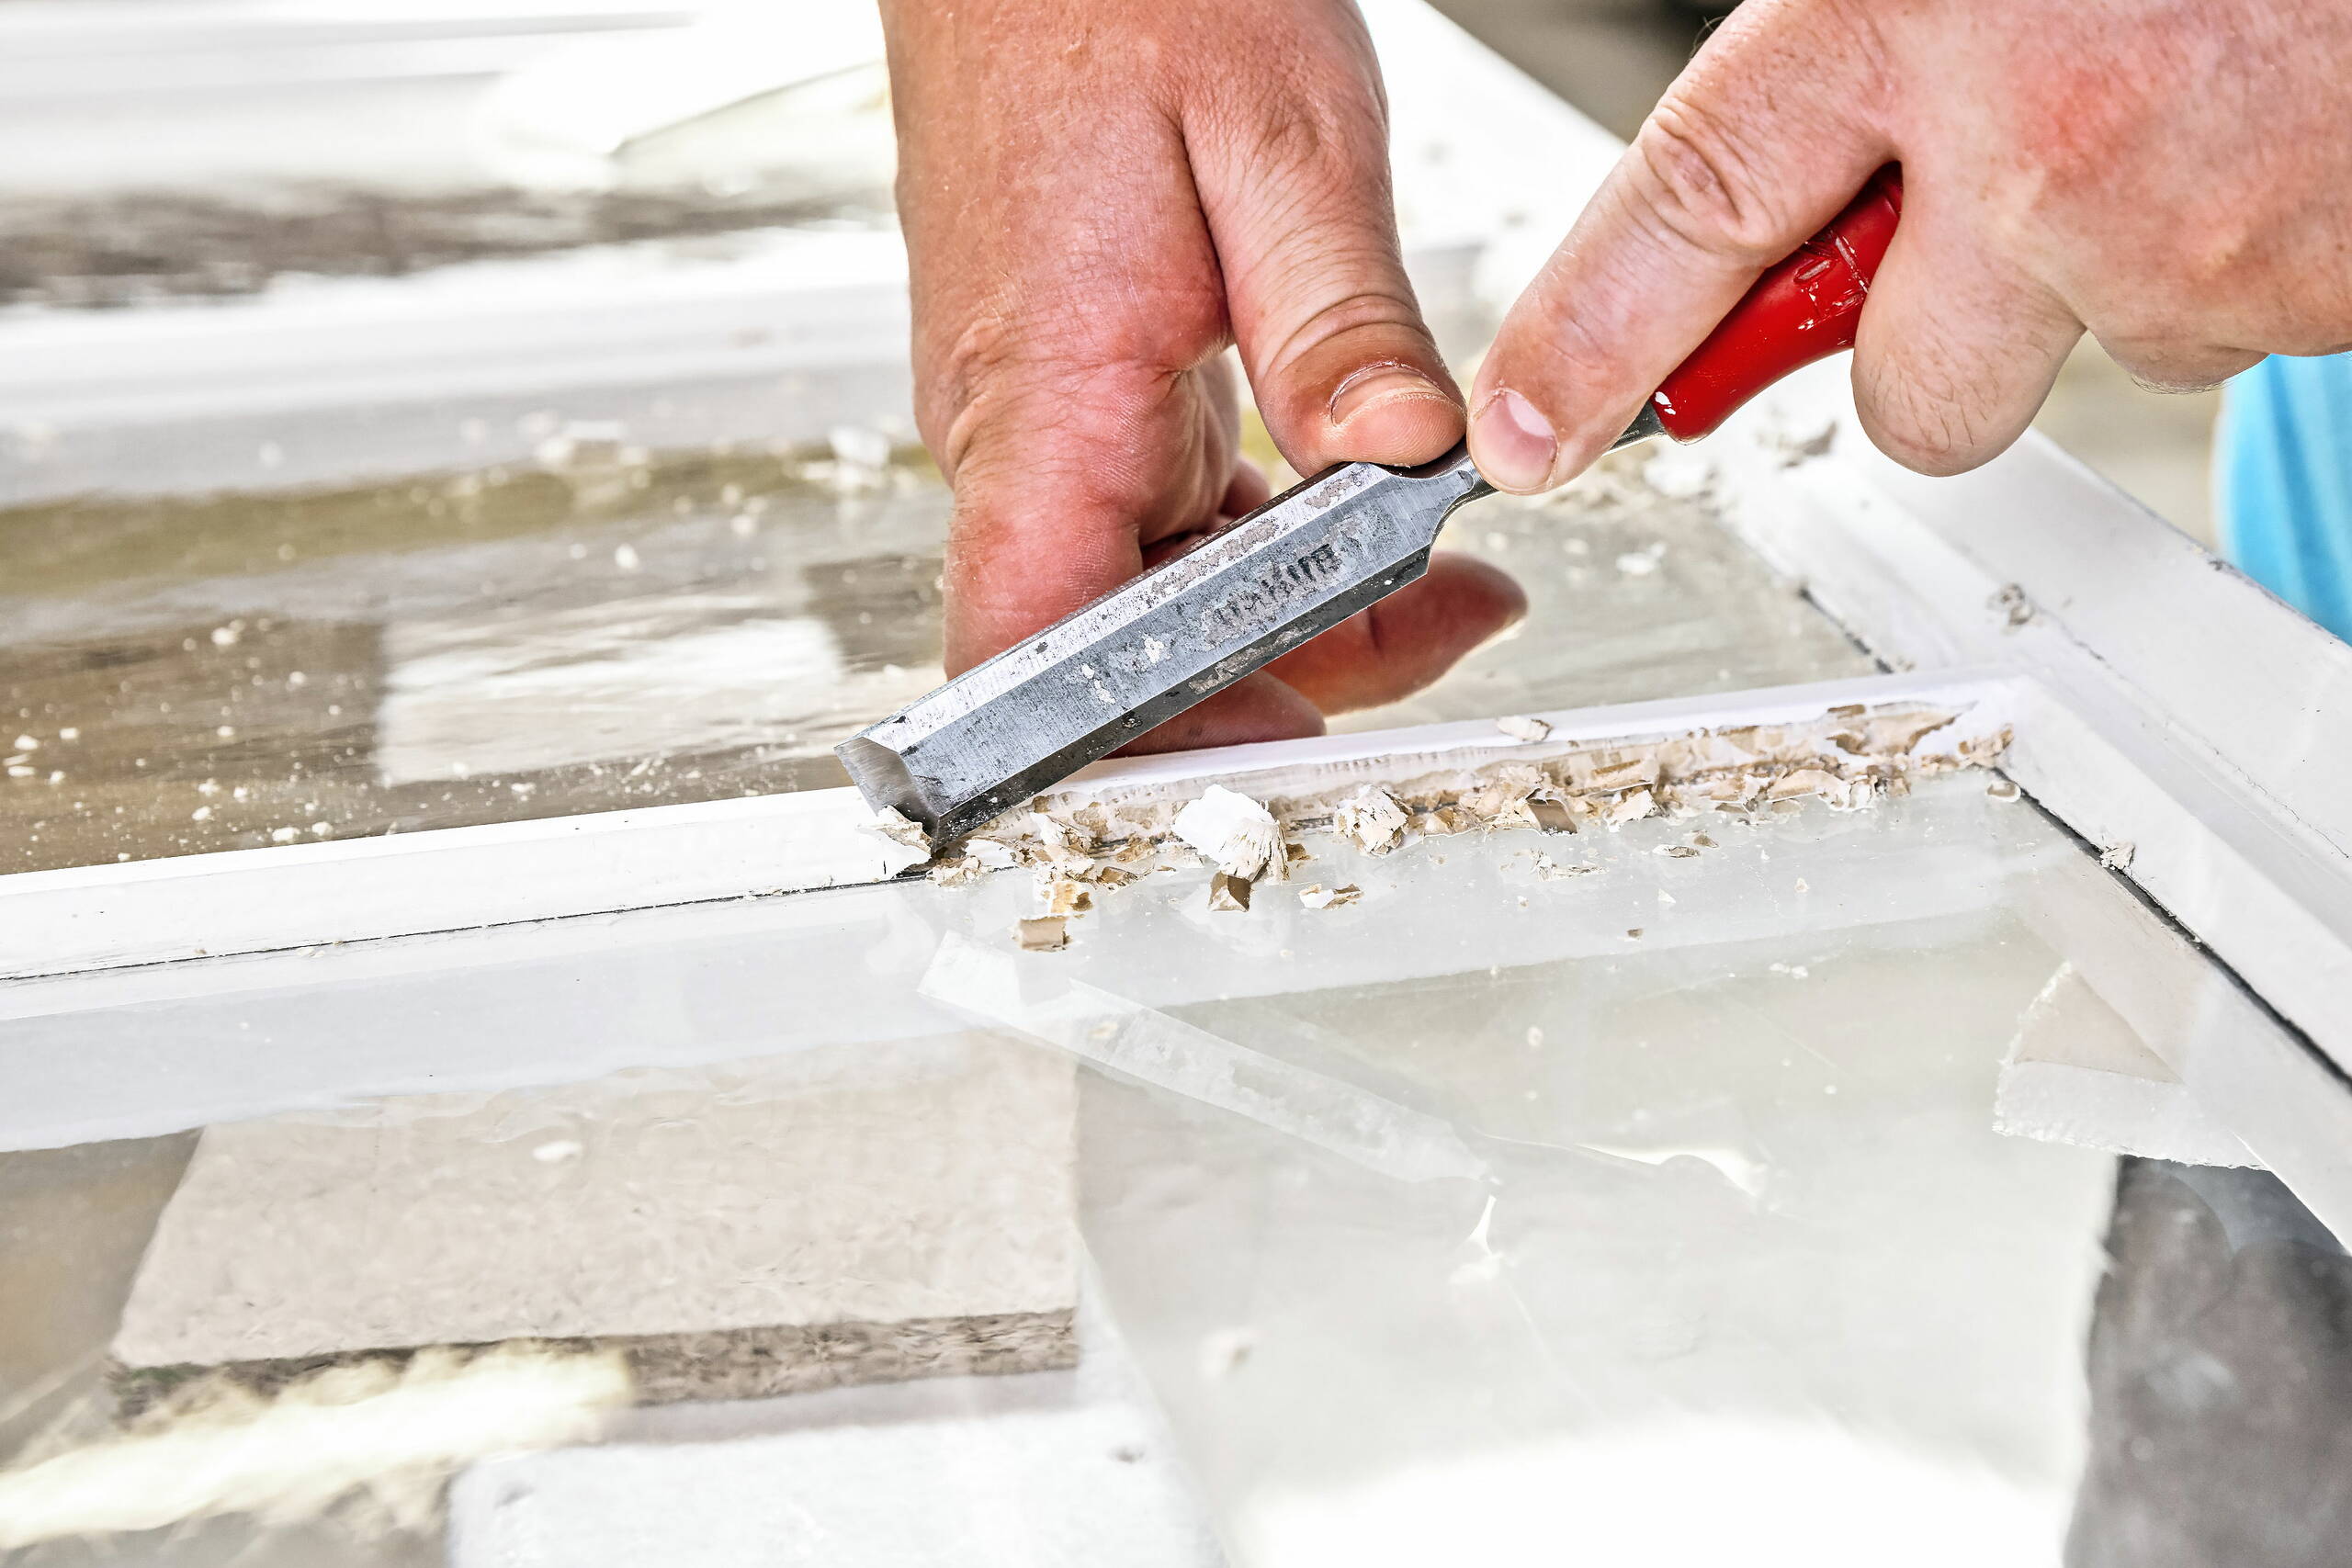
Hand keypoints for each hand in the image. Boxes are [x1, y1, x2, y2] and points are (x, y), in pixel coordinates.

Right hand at [881, 0, 1523, 747]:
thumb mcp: (1278, 132)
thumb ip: (1338, 317)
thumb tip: (1404, 458)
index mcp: (1042, 395)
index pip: (1040, 654)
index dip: (1155, 735)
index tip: (1298, 735)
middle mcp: (1017, 429)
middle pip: (1121, 649)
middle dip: (1291, 669)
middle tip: (1450, 619)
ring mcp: (1039, 417)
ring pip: (1151, 591)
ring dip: (1293, 606)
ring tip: (1440, 560)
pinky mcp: (1073, 388)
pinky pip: (1161, 514)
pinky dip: (1268, 533)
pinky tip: (1357, 487)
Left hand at [1467, 0, 2351, 489]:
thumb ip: (1848, 54)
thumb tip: (1743, 197)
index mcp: (1914, 7)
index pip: (1690, 207)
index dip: (1592, 334)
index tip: (1530, 429)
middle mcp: (2040, 146)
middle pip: (1902, 393)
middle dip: (1926, 343)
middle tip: (2004, 207)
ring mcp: (2186, 239)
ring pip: (2082, 356)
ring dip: (2106, 271)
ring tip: (2181, 106)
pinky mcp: (2312, 289)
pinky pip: (2219, 330)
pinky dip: (2225, 251)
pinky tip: (2260, 128)